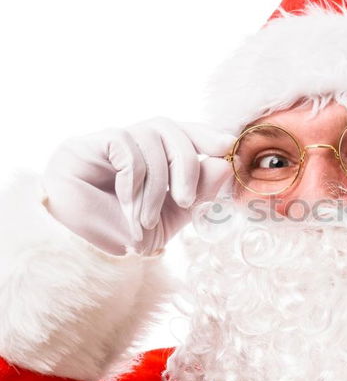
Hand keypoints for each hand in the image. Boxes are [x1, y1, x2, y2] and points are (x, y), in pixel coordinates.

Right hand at [41, 117, 233, 255]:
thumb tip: (225, 165)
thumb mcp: (171, 217)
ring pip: (149, 137)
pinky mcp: (85, 145)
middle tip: (185, 200)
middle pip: (168, 128)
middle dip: (185, 163)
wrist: (84, 252)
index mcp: (151, 157)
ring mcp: (107, 142)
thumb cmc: (124, 233)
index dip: (204, 134)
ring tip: (146, 218)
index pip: (180, 132)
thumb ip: (198, 193)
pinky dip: (134, 179)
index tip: (228, 145)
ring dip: (156, 183)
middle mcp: (130, 145)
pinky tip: (126, 204)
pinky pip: (125, 145)